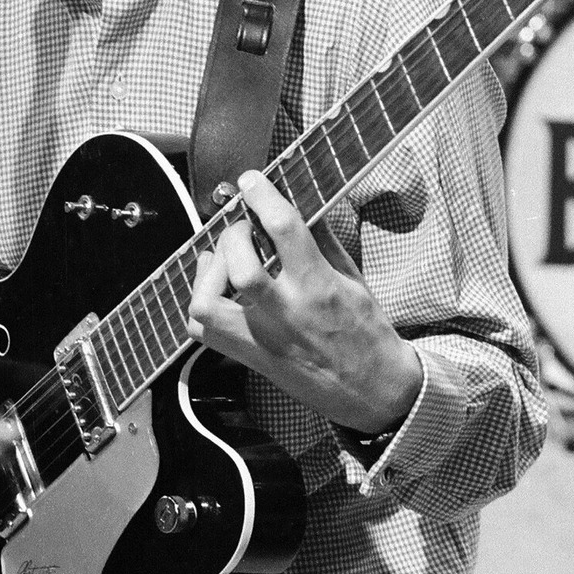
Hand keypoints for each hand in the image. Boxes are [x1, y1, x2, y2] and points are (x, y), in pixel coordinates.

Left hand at [187, 171, 422, 434]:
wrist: (373, 392)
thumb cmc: (366, 334)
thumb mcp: (353, 279)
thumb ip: (322, 239)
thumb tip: (298, 202)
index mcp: (320, 286)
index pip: (284, 229)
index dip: (262, 195)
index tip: (252, 181)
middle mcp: (287, 313)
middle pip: (241, 267)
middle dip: (235, 235)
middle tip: (244, 228)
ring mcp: (263, 338)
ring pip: (208, 304)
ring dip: (209, 273)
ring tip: (223, 259)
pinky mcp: (249, 357)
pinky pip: (202, 330)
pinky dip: (200, 301)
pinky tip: (215, 286)